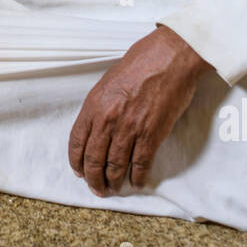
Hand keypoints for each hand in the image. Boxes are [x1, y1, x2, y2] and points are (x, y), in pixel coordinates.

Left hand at [68, 25, 210, 194]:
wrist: (169, 58)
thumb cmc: (141, 63)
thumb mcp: (108, 81)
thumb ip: (101, 105)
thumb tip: (98, 125)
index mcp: (94, 105)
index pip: (77, 141)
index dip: (76, 161)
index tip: (79, 171)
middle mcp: (108, 120)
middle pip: (94, 159)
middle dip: (93, 178)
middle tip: (96, 188)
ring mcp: (130, 129)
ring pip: (116, 166)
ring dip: (113, 182)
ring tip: (113, 189)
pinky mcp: (151, 135)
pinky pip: (141, 164)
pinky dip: (138, 177)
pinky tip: (137, 183)